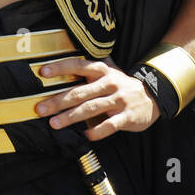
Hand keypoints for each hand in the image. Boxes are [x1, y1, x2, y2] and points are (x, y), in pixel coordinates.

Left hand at [35, 56, 160, 139]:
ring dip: (71, 117)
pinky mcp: (127, 116)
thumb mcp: (109, 71)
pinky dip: (97, 131)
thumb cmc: (122, 85)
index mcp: (102, 71)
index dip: (60, 68)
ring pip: (91, 109)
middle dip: (58, 101)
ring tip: (55, 124)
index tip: (43, 73)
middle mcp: (109, 83)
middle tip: (40, 109)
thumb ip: (89, 68)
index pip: (78, 65)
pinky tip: (86, 136)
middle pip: (79, 92)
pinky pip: (110, 125)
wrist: (154, 96)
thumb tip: (65, 58)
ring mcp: (118, 100)